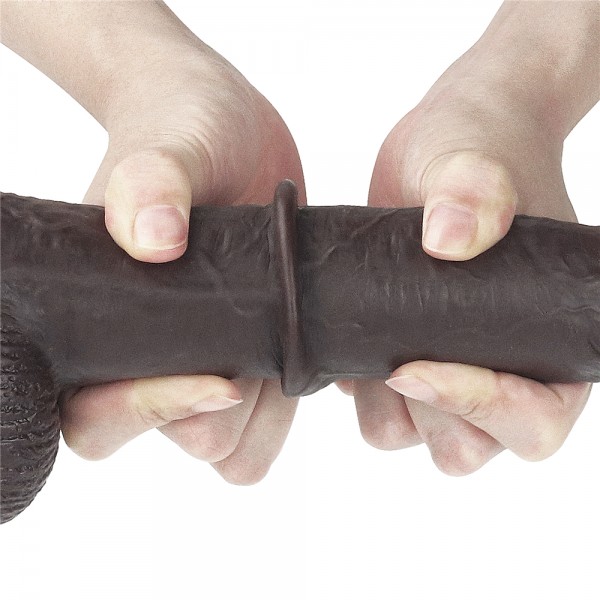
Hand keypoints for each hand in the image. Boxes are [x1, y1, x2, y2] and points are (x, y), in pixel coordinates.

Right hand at [58, 42, 304, 482]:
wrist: (225, 127)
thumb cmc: (176, 125)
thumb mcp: (163, 143)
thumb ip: (148, 180)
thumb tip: (149, 241)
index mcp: (101, 322)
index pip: (98, 416)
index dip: (153, 411)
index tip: (223, 376)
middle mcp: (146, 356)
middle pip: (180, 441)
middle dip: (229, 412)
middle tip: (268, 350)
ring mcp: (201, 360)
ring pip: (229, 444)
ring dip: (268, 415)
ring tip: (294, 346)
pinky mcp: (247, 355)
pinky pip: (266, 423)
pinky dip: (291, 407)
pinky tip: (313, 353)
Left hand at [340, 1, 596, 473]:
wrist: (443, 147)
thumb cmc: (480, 145)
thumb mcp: (474, 156)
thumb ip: (475, 188)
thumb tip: (451, 239)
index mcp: (550, 340)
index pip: (535, 421)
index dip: (481, 408)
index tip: (416, 365)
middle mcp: (506, 368)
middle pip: (467, 446)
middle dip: (426, 411)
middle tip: (394, 353)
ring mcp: (453, 367)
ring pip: (415, 434)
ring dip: (385, 406)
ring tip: (370, 343)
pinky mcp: (407, 357)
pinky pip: (379, 410)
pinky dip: (361, 391)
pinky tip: (353, 338)